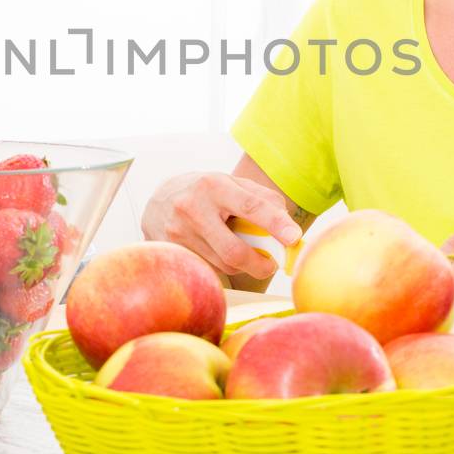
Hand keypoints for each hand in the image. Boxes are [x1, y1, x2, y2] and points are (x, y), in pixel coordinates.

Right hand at [141, 172, 303, 281]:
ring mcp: (179, 233)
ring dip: (242, 264)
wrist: (160, 200)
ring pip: (224, 265)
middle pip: (234, 251)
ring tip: (241, 248)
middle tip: (272, 263)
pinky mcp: (174, 251)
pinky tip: (219, 250)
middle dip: (260, 263)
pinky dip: (224, 265)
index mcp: (213, 186)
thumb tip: (289, 228)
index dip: (275, 224)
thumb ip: (263, 200)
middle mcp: (192, 208)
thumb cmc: (208, 192)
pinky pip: (211, 268)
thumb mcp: (233, 184)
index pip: (250, 207)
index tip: (294, 237)